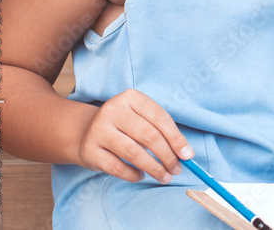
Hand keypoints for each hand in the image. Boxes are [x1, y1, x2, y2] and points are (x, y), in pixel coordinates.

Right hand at [76, 88, 191, 183]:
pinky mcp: (89, 150)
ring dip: (153, 168)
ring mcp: (98, 129)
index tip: (188, 155)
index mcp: (131, 97)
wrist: (86, 132)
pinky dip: (132, 175)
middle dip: (167, 155)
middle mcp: (113, 110)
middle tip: (176, 169)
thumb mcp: (142, 118)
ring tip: (164, 176)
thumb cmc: (125, 126)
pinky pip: (116, 167)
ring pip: (133, 152)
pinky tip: (141, 176)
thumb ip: (163, 131)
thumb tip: (186, 153)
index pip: (160, 118)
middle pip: (148, 135)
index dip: (176, 138)